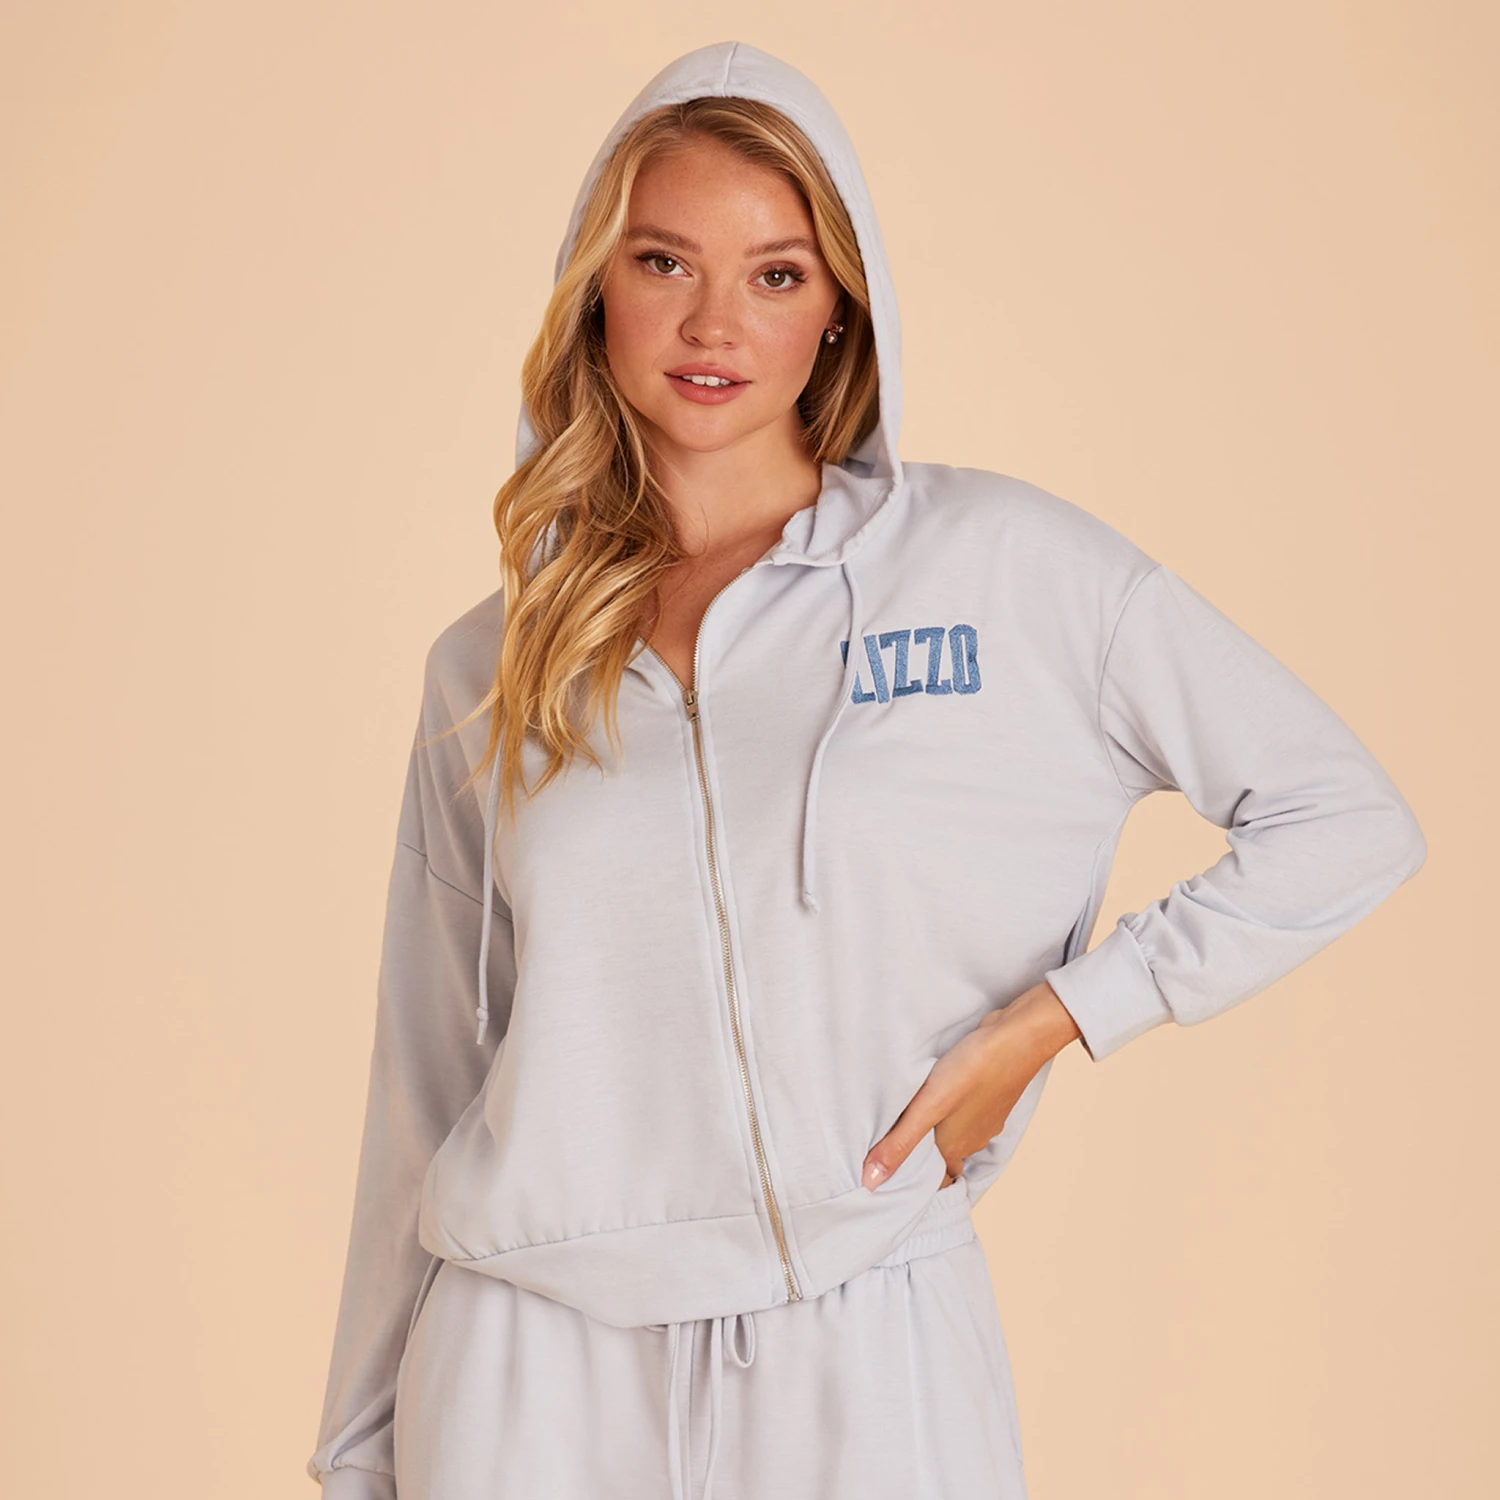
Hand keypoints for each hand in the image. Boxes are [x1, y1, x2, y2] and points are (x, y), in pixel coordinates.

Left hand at [862, 982, 1081, 1190]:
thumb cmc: (972, 1072)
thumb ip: (899, 1144)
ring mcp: (985, 1116)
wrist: (1015, 1037)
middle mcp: (973, 1138)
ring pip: (956, 1131)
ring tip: (910, 1113)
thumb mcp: (927, 1108)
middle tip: (894, 1139)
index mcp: (955, 1148)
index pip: (937, 1178)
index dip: (917, 1178)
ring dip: (936, 1127)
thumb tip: (870, 1182)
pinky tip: (938, 1089)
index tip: (895, 1171)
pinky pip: (966, 1109)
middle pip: (945, 1156)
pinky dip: (951, 1107)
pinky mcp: (989, 1093)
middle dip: (923, 1153)